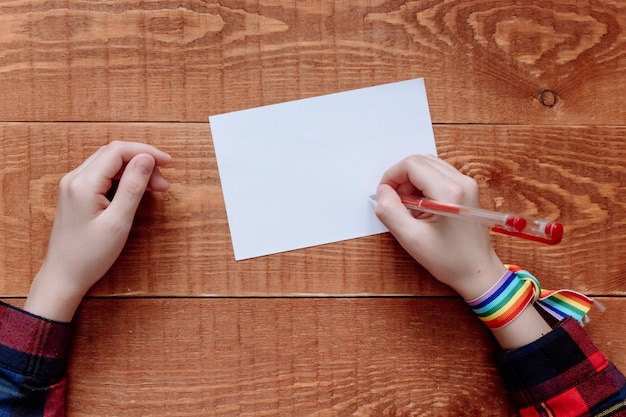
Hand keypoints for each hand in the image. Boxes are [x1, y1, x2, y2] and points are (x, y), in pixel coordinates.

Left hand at [24, 141, 171, 321]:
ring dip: (134, 170)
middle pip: (113, 154)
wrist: (64, 276)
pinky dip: (123, 178)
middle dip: (142, 162)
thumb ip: (133, 187)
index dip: (146, 151)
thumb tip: (146, 159)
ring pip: (109, 164)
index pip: (118, 151)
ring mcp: (73, 186)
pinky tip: (136, 190)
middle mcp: (74, 179)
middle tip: (163, 183)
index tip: (168, 163)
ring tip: (155, 189)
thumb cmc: (89, 255)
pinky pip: (102, 175)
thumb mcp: (118, 222)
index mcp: (83, 183)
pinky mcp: (76, 194)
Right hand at [374, 155, 505, 299]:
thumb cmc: (449, 260)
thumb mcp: (411, 239)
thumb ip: (390, 212)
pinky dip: (423, 184)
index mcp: (449, 192)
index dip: (391, 176)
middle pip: (420, 161)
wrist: (478, 271)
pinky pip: (438, 174)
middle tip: (395, 203)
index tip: (384, 195)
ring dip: (411, 181)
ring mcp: (467, 183)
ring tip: (409, 207)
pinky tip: (421, 206)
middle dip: (400, 178)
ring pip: (428, 165)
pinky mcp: (467, 189)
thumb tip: (382, 192)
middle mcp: (461, 181)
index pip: (411, 164)